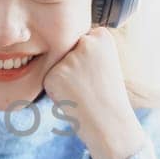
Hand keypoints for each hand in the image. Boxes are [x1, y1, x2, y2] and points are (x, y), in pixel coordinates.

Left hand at [42, 27, 147, 158]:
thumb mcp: (106, 61)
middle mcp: (85, 43)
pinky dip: (56, 89)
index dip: (87, 59)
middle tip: (90, 84)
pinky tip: (72, 97)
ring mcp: (68, 58)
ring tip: (82, 91)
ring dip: (64, 78)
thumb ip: (86, 47)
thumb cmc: (108, 94)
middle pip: (67, 49)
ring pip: (57, 64)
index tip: (99, 72)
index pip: (81, 40)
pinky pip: (49, 78)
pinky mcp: (53, 75)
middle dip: (74, 66)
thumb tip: (53, 41)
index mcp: (102, 36)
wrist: (109, 122)